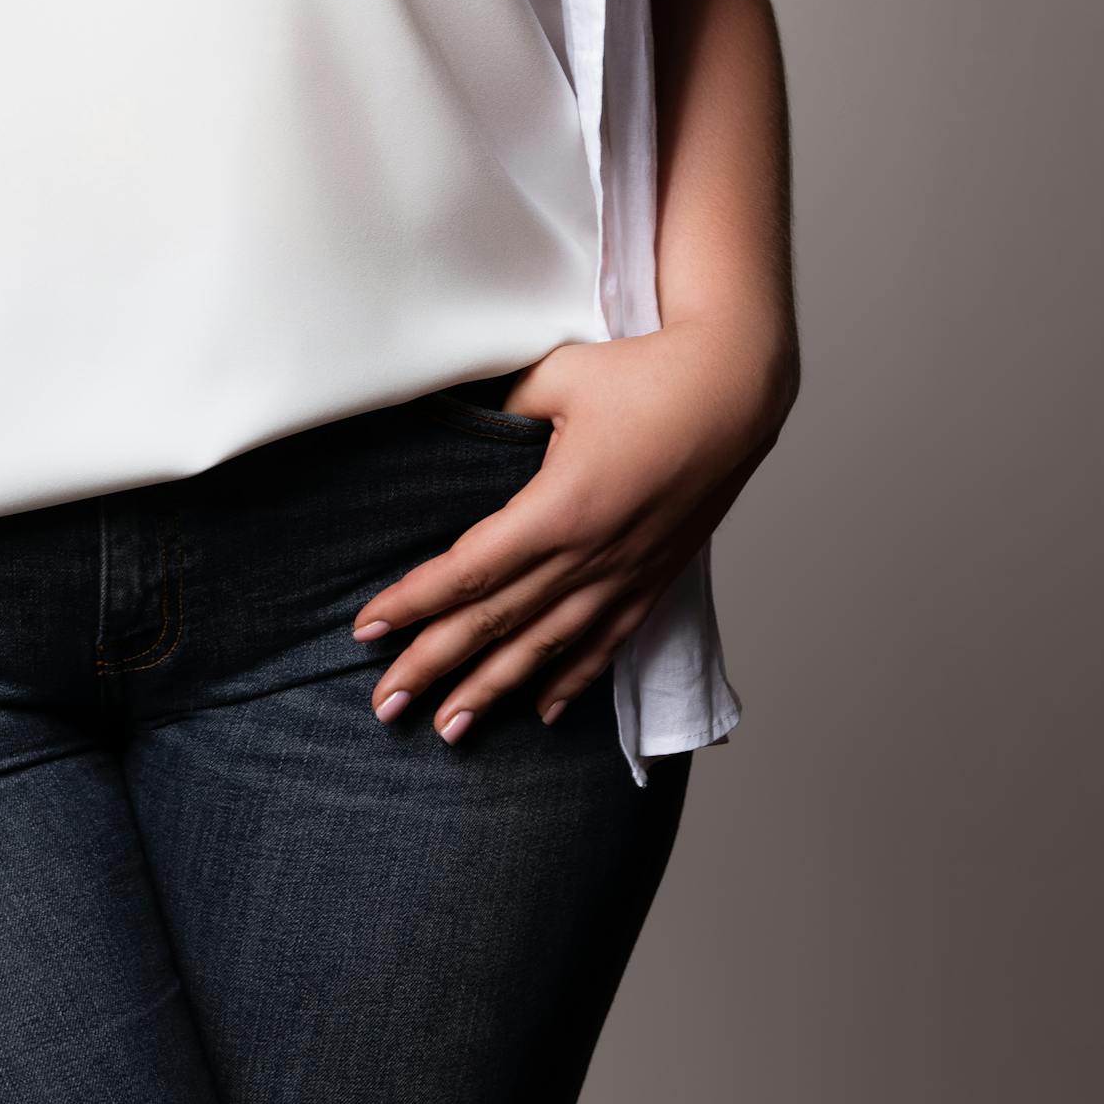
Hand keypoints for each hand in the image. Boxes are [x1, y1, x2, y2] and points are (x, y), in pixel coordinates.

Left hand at [351, 318, 796, 738]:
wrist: (736, 391)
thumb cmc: (645, 373)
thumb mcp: (557, 377)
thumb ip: (500, 408)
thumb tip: (456, 420)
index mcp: (558, 509)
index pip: (468, 572)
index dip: (413, 604)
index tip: (367, 629)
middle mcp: (590, 556)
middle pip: (497, 624)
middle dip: (435, 667)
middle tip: (384, 706)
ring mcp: (626, 575)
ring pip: (547, 649)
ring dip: (494, 690)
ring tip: (449, 730)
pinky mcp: (655, 578)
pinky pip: (605, 644)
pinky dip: (571, 680)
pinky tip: (543, 711)